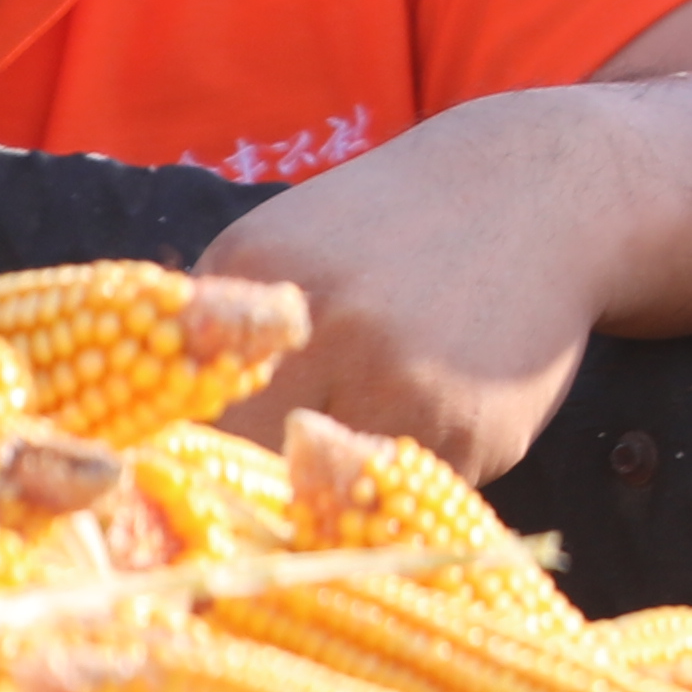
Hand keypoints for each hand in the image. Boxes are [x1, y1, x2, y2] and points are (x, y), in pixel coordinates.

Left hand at [196, 95, 654, 482]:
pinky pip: (404, 498)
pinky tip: (435, 414)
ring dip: (331, 492)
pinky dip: (403, 480)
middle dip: (244, 487)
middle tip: (251, 497)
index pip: (180, 408)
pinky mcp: (473, 432)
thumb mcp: (290, 245)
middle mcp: (329, 331)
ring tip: (361, 439)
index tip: (170, 491)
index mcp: (258, 276)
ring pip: (327, 496)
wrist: (544, 193)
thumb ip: (224, 335)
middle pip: (243, 464)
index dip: (174, 458)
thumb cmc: (395, 226)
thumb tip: (148, 448)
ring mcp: (406, 385)